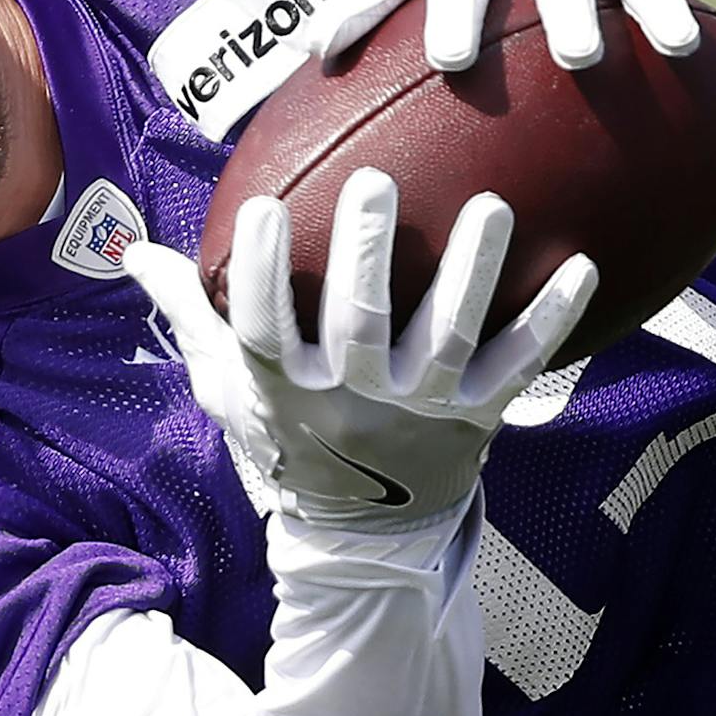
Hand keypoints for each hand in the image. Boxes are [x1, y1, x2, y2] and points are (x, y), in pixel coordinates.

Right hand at [124, 171, 596, 532]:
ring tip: (491, 206)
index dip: (259, 271)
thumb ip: (192, 314)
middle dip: (369, 253)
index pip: (264, 328)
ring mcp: (422, 410)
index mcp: (287, 388)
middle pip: (361, 324)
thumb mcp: (230, 387)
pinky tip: (581, 263)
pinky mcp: (479, 417)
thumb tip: (134, 251)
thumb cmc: (290, 438)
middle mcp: (355, 400)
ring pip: (450, 336)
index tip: (259, 206)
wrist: (363, 533)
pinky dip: (551, 318)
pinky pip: (521, 364)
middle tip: (376, 182)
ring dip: (473, 271)